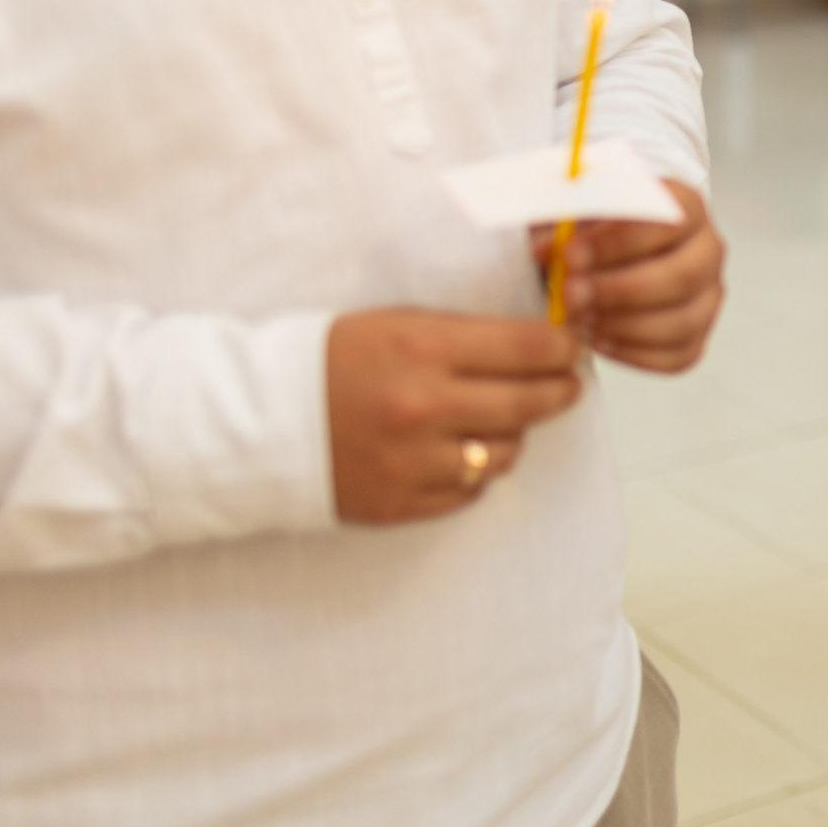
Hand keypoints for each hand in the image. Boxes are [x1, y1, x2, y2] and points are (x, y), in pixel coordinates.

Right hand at [326, 309, 582, 522]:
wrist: (255, 421)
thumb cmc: (331, 361)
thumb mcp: (396, 324)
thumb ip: (464, 334)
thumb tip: (536, 341)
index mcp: (424, 348)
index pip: (527, 346)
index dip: (562, 347)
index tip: (572, 347)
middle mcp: (425, 406)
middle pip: (529, 402)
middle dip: (560, 390)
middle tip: (568, 385)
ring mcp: (414, 460)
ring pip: (506, 452)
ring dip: (513, 434)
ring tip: (502, 418)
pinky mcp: (401, 503)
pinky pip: (470, 490)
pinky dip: (475, 471)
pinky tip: (462, 451)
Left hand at [537, 180, 725, 372]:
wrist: (608, 251)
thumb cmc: (594, 228)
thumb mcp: (576, 210)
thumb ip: (562, 222)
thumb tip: (545, 252)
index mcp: (686, 206)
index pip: (668, 222)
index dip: (618, 242)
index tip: (571, 255)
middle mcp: (707, 250)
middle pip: (683, 277)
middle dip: (621, 291)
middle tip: (571, 295)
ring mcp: (708, 296)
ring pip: (682, 322)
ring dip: (623, 325)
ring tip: (579, 320)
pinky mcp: (698, 335)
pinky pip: (677, 356)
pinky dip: (633, 353)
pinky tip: (596, 340)